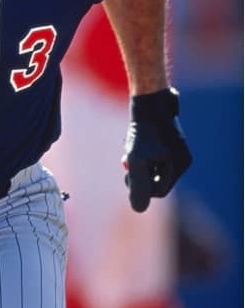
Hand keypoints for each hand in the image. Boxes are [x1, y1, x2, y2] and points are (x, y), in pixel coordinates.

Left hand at [123, 87, 192, 212]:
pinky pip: (152, 154)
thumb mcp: (136, 159)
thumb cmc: (142, 128)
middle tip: (125, 162)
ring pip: (152, 167)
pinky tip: (130, 142)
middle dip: (138, 174)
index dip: (140, 188)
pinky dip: (139, 152)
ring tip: (127, 151)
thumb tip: (138, 210)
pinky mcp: (165, 138)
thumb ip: (138, 185)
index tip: (127, 175)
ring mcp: (175, 148)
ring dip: (137, 163)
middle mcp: (181, 158)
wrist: (147, 97)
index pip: (158, 191)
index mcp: (180, 165)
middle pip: (155, 179)